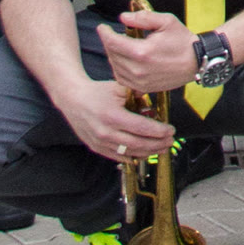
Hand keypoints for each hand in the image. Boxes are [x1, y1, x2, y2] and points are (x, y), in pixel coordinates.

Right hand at [55, 76, 173, 163]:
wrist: (72, 99)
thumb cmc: (97, 91)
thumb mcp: (119, 88)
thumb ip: (138, 94)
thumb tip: (157, 101)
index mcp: (113, 116)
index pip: (142, 128)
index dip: (159, 131)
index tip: (171, 130)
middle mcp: (106, 132)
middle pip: (138, 144)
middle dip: (158, 144)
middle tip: (170, 141)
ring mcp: (100, 143)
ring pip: (130, 153)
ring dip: (149, 152)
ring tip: (161, 148)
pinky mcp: (96, 148)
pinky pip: (118, 156)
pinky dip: (133, 156)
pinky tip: (144, 153)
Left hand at [96, 6, 200, 92]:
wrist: (196, 62)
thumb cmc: (182, 41)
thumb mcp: (166, 21)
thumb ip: (143, 18)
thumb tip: (123, 17)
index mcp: (142, 51)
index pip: (113, 42)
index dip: (105, 33)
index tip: (101, 27)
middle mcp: (138, 69)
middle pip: (112, 55)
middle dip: (109, 43)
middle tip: (112, 35)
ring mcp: (139, 81)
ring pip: (115, 68)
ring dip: (113, 56)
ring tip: (119, 46)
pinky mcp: (143, 88)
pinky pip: (122, 79)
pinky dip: (119, 69)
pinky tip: (125, 60)